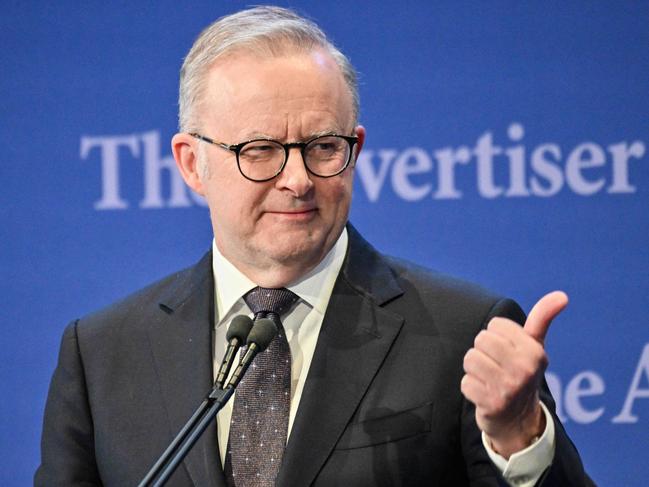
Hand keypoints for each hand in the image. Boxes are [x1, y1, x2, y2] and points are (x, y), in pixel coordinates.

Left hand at [461, 291, 567, 457]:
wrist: (518, 421)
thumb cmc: (522, 373)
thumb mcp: (535, 347)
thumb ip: (543, 318)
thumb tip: (562, 295)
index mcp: (535, 352)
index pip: (495, 325)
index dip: (496, 336)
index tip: (507, 351)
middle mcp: (524, 369)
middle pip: (481, 340)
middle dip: (483, 351)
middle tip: (496, 366)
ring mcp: (508, 388)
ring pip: (470, 359)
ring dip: (474, 369)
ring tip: (489, 378)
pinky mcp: (491, 404)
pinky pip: (465, 382)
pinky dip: (470, 388)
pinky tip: (484, 394)